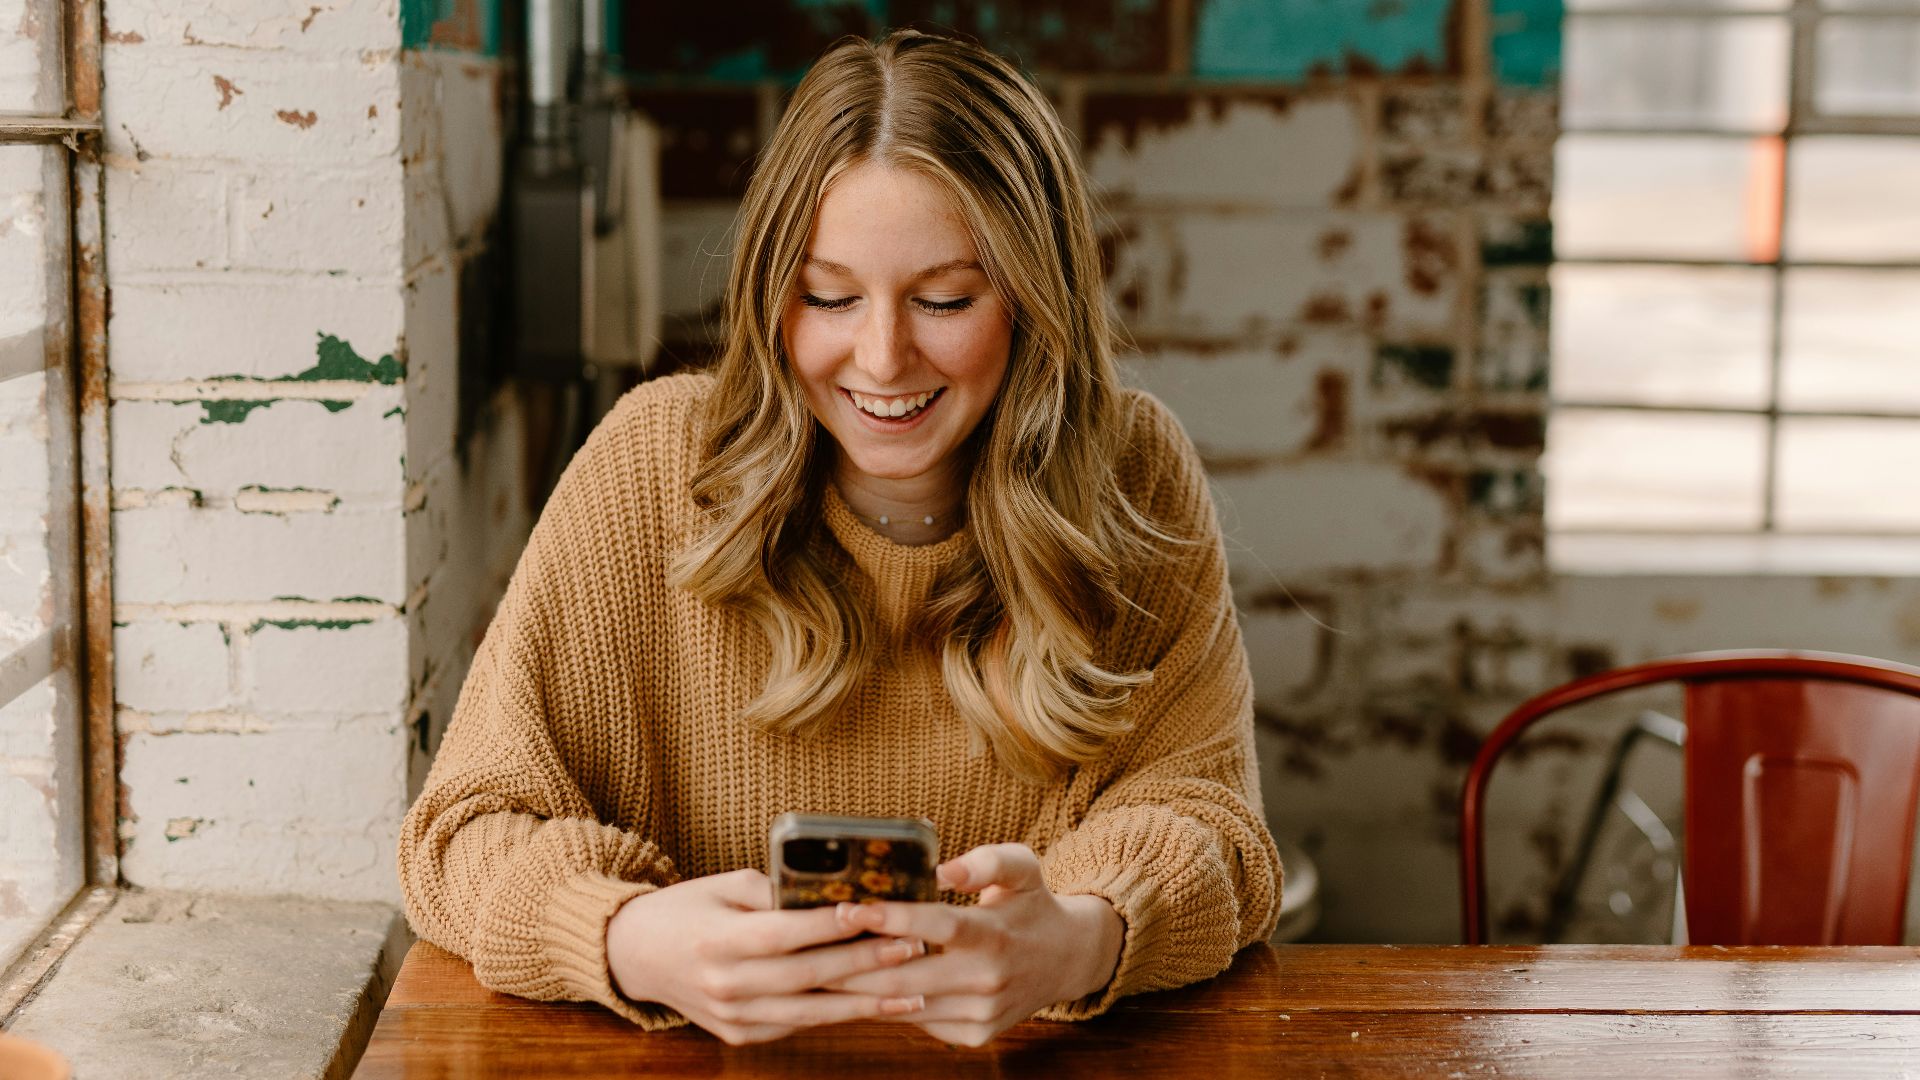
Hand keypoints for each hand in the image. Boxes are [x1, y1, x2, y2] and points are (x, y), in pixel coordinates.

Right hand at [605, 868, 927, 1044]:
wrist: (635, 956)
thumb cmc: (687, 909)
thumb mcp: (723, 885)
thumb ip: (774, 891)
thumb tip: (834, 890)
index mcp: (717, 940)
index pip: (784, 933)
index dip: (830, 925)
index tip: (873, 911)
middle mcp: (725, 984)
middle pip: (807, 976)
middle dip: (865, 962)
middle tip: (912, 946)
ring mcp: (733, 1017)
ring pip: (810, 1012)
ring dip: (866, 1003)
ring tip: (913, 990)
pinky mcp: (740, 1035)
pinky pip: (796, 1025)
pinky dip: (837, 1015)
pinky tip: (875, 1006)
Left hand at [825, 843, 1124, 1045]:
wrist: (1065, 960)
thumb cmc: (1031, 904)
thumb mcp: (1022, 867)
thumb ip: (986, 861)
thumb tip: (943, 869)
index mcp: (996, 935)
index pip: (938, 926)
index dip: (892, 918)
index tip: (850, 906)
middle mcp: (988, 980)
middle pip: (907, 975)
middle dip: (853, 962)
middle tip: (810, 944)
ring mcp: (980, 1014)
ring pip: (905, 1004)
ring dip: (859, 988)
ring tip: (818, 967)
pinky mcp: (973, 1035)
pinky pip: (918, 1021)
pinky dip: (885, 1005)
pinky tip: (855, 987)